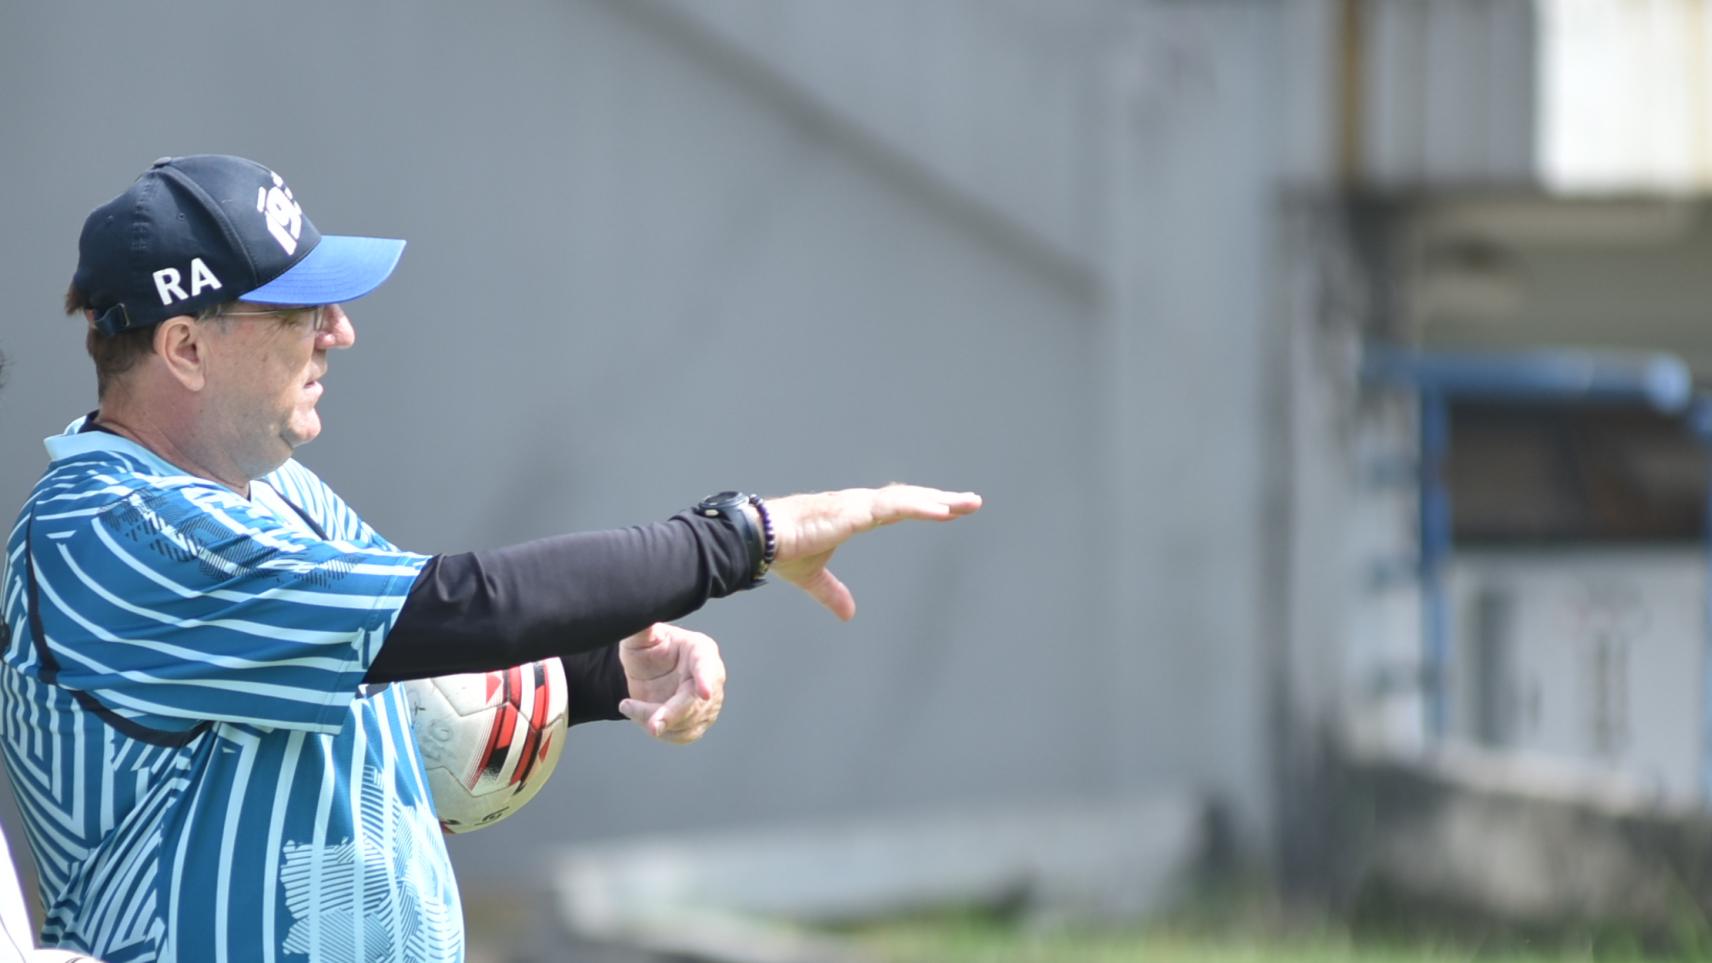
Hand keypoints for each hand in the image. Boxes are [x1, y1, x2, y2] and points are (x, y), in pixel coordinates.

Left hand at [616, 623, 725, 743]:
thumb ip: (641, 629)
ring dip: (658, 721)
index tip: (704, 692)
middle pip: (696, 701)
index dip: (705, 678)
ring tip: (630, 707)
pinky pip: (683, 735)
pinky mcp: (700, 721)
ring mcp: (710, 702)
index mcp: (700, 650)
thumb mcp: (641, 637)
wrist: (648, 673)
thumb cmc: (648, 649)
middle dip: (673, 714)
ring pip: (688, 721)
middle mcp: (711, 676)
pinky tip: (642, 718)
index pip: (706, 664)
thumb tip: (637, 615)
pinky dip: (662, 732)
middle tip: (653, 726)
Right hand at [763, 484, 980, 619]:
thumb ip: (832, 593)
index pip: (895, 507)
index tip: (948, 509)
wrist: (758, 540)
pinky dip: (918, 506)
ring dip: (938, 500)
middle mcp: (857, 504)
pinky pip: (893, 506)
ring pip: (906, 499)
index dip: (922, 507)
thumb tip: (849, 615)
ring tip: (966, 503)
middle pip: (907, 498)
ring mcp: (856, 505)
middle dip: (940, 499)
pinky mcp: (853, 511)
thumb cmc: (782, 549)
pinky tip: (941, 509)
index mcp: (851, 515)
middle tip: (972, 502)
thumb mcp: (814, 577)